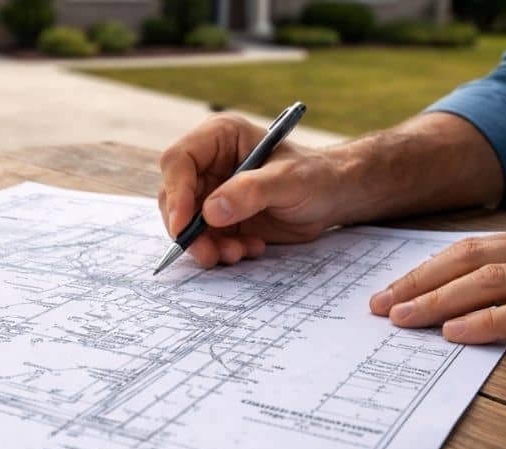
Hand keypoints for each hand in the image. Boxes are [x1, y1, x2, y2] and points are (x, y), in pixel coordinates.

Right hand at [158, 113, 345, 267]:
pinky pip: (204, 239)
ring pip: (185, 223)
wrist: (332, 198)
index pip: (178, 161)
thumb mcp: (289, 180)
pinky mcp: (219, 219)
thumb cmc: (315, 177)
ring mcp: (211, 193)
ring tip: (238, 253)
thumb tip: (210, 212)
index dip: (175, 193)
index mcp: (220, 138)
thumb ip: (251, 192)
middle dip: (188, 230)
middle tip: (208, 253)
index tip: (184, 225)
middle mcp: (208, 164)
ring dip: (206, 244)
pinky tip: (250, 248)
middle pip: (174, 197)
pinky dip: (221, 250)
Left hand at [369, 225, 505, 343]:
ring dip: (441, 300)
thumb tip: (470, 303)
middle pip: (471, 259)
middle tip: (379, 307)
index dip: (425, 269)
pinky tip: (458, 335)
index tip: (388, 290)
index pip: (471, 249)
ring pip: (493, 281)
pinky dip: (491, 322)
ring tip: (404, 320)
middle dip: (419, 282)